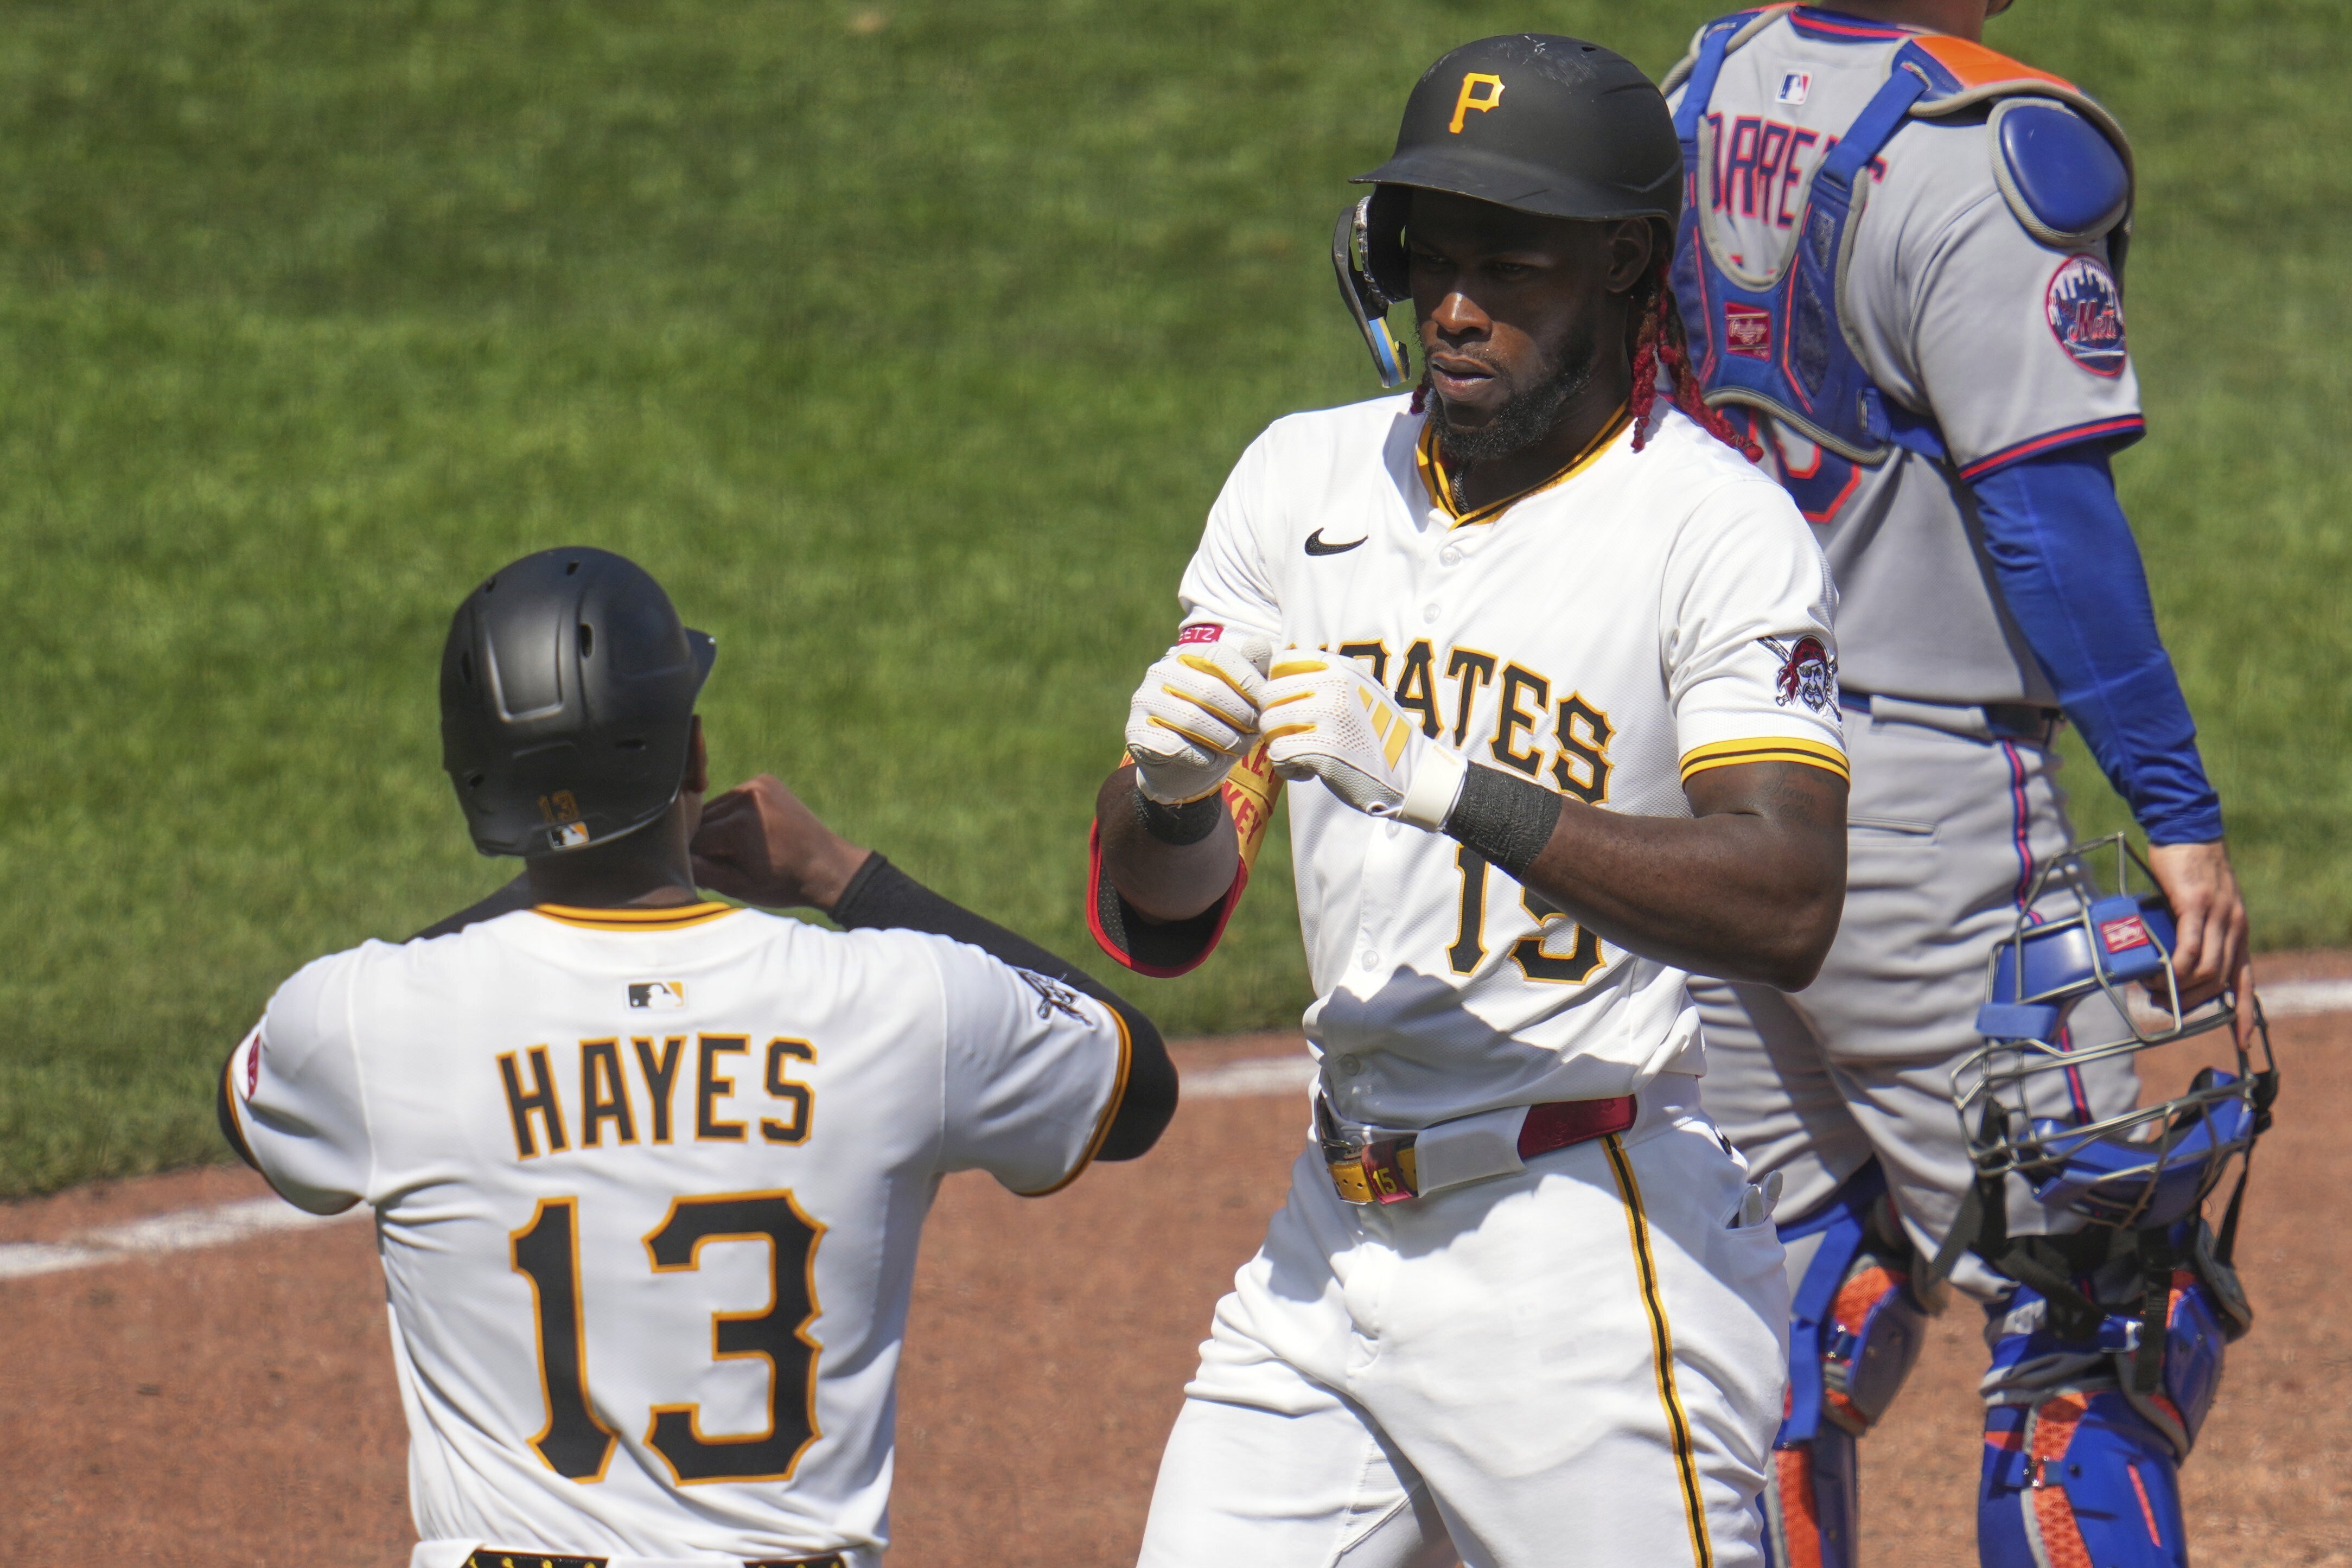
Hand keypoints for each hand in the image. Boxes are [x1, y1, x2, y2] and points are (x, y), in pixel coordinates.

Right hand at [691, 775, 871, 912]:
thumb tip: (675, 857)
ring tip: (743, 849)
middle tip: (731, 862)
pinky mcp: (765, 780)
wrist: (828, 866)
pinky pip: (733, 798)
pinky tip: (751, 833)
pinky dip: (734, 814)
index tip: (715, 873)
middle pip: (703, 820)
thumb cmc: (785, 883)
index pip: (695, 840)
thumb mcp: (740, 887)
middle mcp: (747, 796)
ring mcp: (757, 784)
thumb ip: (703, 870)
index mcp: (740, 824)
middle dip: (709, 842)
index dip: (700, 860)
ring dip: (719, 827)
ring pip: (715, 808)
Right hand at [1124, 623, 1273, 804]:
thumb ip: (1251, 670)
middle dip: (1241, 715)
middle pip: (1209, 689)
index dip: (1248, 680)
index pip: (1219, 656)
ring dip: (1225, 738)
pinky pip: (1176, 745)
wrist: (1181, 766)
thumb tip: (1260, 642)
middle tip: (1256, 732)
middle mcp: (1159, 671)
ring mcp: (1143, 700)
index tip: (1265, 704)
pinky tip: (1213, 760)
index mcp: (1185, 654)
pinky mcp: (1135, 731)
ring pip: (1193, 719)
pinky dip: (1203, 756)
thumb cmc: (1217, 723)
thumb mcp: (1238, 697)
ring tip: (1241, 748)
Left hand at [1260, 649, 1466, 825]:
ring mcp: (1330, 715)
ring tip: (1303, 756)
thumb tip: (1271, 670)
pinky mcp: (1324, 748)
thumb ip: (1321, 679)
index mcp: (1339, 668)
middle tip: (1294, 738)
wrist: (1410, 772)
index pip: (1280, 664)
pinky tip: (1307, 772)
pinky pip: (1278, 754)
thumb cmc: (1375, 734)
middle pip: (1267, 695)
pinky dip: (1287, 768)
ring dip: (1279, 745)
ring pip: (1269, 724)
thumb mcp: (1355, 690)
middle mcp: (1334, 685)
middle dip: (1274, 720)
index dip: (1276, 690)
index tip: (1290, 709)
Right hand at [2146, 840, 2254, 1042]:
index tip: (2241, 1041)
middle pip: (2220, 981)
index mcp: (2238, 930)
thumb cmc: (2189, 867)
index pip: (2245, 981)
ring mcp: (2217, 916)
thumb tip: (2171, 955)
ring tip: (2153, 986)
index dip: (2242, 1014)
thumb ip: (2196, 929)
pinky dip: (2177, 966)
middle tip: (2163, 1003)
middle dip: (2191, 1002)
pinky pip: (2190, 947)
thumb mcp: (2202, 905)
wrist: (2188, 830)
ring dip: (2179, 986)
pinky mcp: (2196, 905)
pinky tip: (2161, 972)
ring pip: (2207, 969)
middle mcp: (2234, 927)